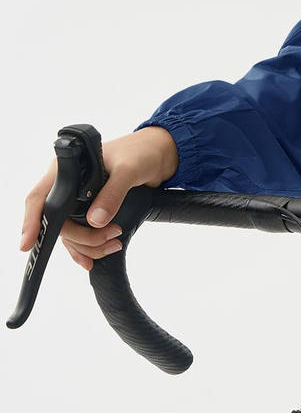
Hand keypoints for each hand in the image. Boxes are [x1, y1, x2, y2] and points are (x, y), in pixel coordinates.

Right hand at [20, 126, 179, 271]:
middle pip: (57, 221)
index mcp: (67, 168)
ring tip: (113, 245)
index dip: (31, 220)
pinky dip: (86, 248)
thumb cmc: (141, 153)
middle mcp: (67, 184)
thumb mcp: (128, 170)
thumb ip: (113, 193)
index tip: (28, 243)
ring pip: (70, 231)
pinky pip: (80, 233)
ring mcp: (78, 198)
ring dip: (88, 245)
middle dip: (81, 237)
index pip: (40, 197)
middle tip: (109, 238)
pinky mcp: (92, 208)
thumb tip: (96, 220)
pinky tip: (92, 259)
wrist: (160, 154)